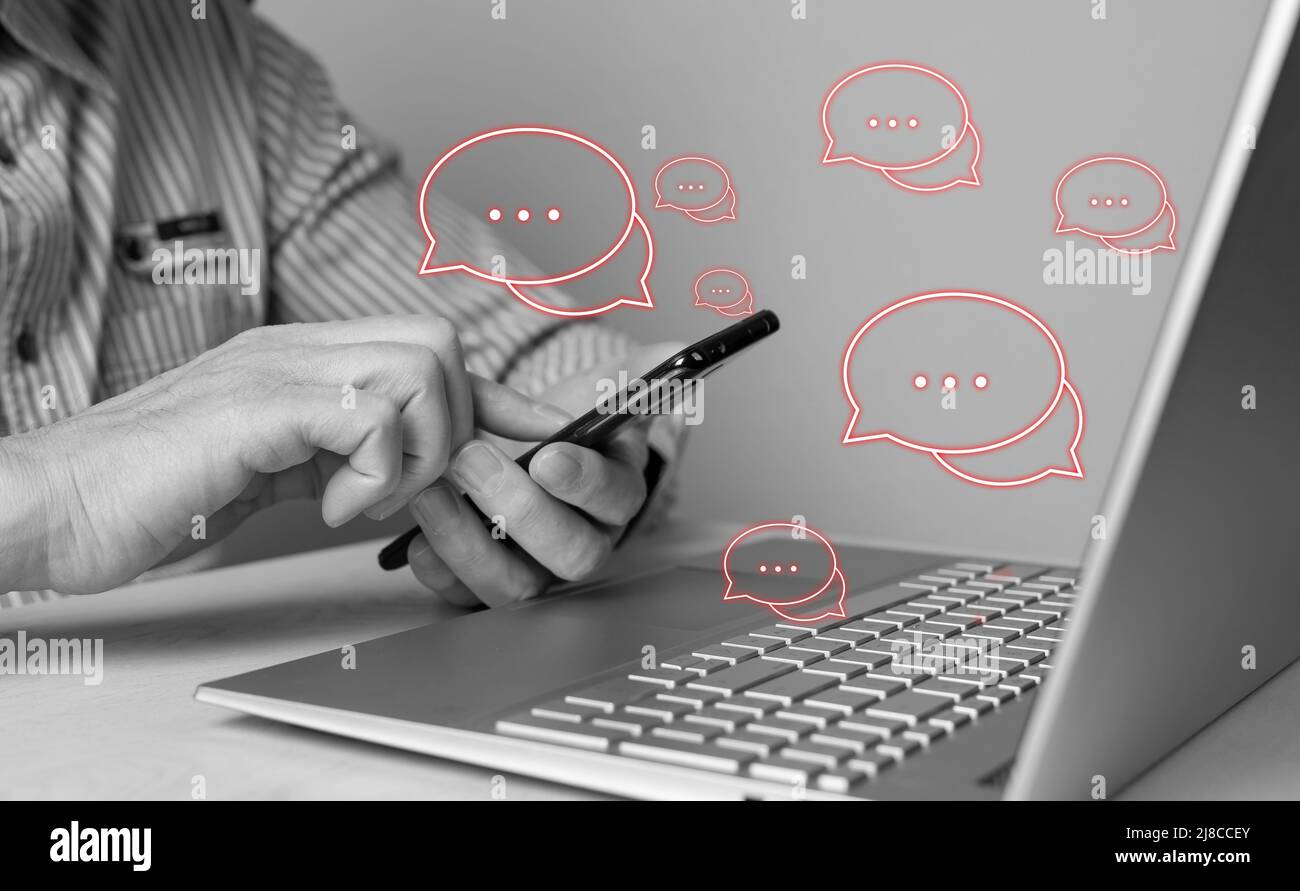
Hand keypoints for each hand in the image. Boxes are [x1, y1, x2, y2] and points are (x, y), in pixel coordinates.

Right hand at [0, 316, 566, 594]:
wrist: (53, 502)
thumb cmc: (149, 493)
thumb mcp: (270, 468)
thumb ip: (332, 454)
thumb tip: (395, 471)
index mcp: (302, 359)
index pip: (427, 352)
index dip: (488, 399)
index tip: (529, 437)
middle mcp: (296, 349)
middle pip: (440, 344)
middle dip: (450, 428)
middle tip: (401, 486)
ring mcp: (276, 370)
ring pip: (420, 370)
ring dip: (415, 451)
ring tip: (362, 495)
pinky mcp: (257, 406)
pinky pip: (369, 415)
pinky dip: (373, 473)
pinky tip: (328, 504)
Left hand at [405, 342, 683, 607]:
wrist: (505, 448)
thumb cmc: (553, 423)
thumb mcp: (593, 390)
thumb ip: (631, 373)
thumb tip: (673, 351)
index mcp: (616, 492)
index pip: (615, 499)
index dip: (584, 481)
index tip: (547, 454)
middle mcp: (583, 540)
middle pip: (573, 553)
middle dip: (520, 509)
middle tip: (472, 459)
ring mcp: (535, 570)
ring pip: (518, 585)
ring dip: (470, 541)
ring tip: (432, 490)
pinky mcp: (486, 585)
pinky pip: (466, 597)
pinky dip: (439, 570)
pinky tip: (415, 538)